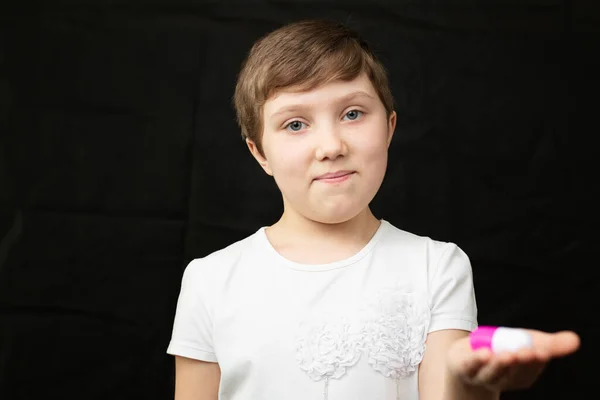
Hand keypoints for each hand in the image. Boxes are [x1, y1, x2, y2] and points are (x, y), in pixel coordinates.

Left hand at [446, 329, 579, 391]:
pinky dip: (477, 360)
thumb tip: (575, 340)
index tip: (544, 350)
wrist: (465, 359)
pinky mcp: (464, 366)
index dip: (537, 359)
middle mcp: (503, 378)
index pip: (531, 368)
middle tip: (528, 352)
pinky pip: (471, 365)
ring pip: (492, 371)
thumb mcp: (525, 344)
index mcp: (521, 376)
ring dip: (501, 363)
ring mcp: (482, 375)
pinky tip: (484, 353)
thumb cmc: (501, 352)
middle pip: (513, 371)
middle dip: (521, 362)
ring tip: (509, 354)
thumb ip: (550, 344)